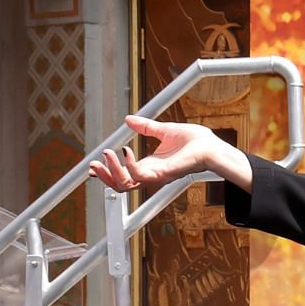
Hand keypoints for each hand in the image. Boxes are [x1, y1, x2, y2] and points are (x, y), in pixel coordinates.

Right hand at [88, 114, 220, 192]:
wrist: (210, 145)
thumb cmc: (194, 141)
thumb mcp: (163, 130)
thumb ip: (145, 127)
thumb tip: (128, 120)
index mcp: (150, 166)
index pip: (124, 176)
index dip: (107, 173)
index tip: (94, 165)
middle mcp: (151, 174)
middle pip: (120, 185)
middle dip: (104, 176)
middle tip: (94, 164)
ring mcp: (157, 176)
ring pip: (126, 184)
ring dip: (113, 170)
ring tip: (108, 153)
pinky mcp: (164, 174)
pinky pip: (140, 176)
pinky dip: (129, 165)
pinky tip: (125, 151)